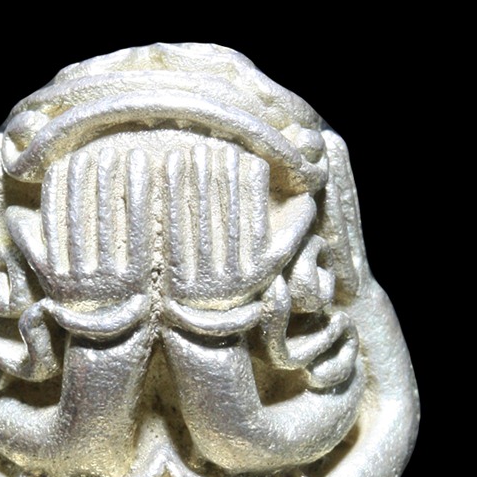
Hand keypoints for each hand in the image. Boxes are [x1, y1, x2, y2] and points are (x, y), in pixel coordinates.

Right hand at [7, 145, 154, 311]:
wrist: (113, 343)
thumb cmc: (80, 305)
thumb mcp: (50, 281)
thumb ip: (32, 248)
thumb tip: (12, 216)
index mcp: (58, 273)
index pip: (57, 221)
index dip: (63, 189)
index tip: (69, 160)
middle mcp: (80, 275)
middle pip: (87, 217)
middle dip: (96, 181)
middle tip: (105, 150)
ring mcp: (111, 279)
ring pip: (116, 223)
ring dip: (126, 187)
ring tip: (137, 156)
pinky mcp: (139, 280)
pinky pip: (144, 237)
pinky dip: (149, 209)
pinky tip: (156, 189)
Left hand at [163, 142, 315, 319]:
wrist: (203, 329)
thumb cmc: (242, 287)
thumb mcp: (273, 267)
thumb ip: (292, 235)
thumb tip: (309, 203)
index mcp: (259, 268)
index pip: (256, 215)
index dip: (250, 182)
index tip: (245, 157)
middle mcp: (234, 273)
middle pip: (226, 211)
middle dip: (220, 175)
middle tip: (213, 146)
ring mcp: (204, 275)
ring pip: (200, 215)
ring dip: (194, 179)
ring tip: (190, 151)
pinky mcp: (175, 274)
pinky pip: (173, 227)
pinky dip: (169, 197)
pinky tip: (166, 170)